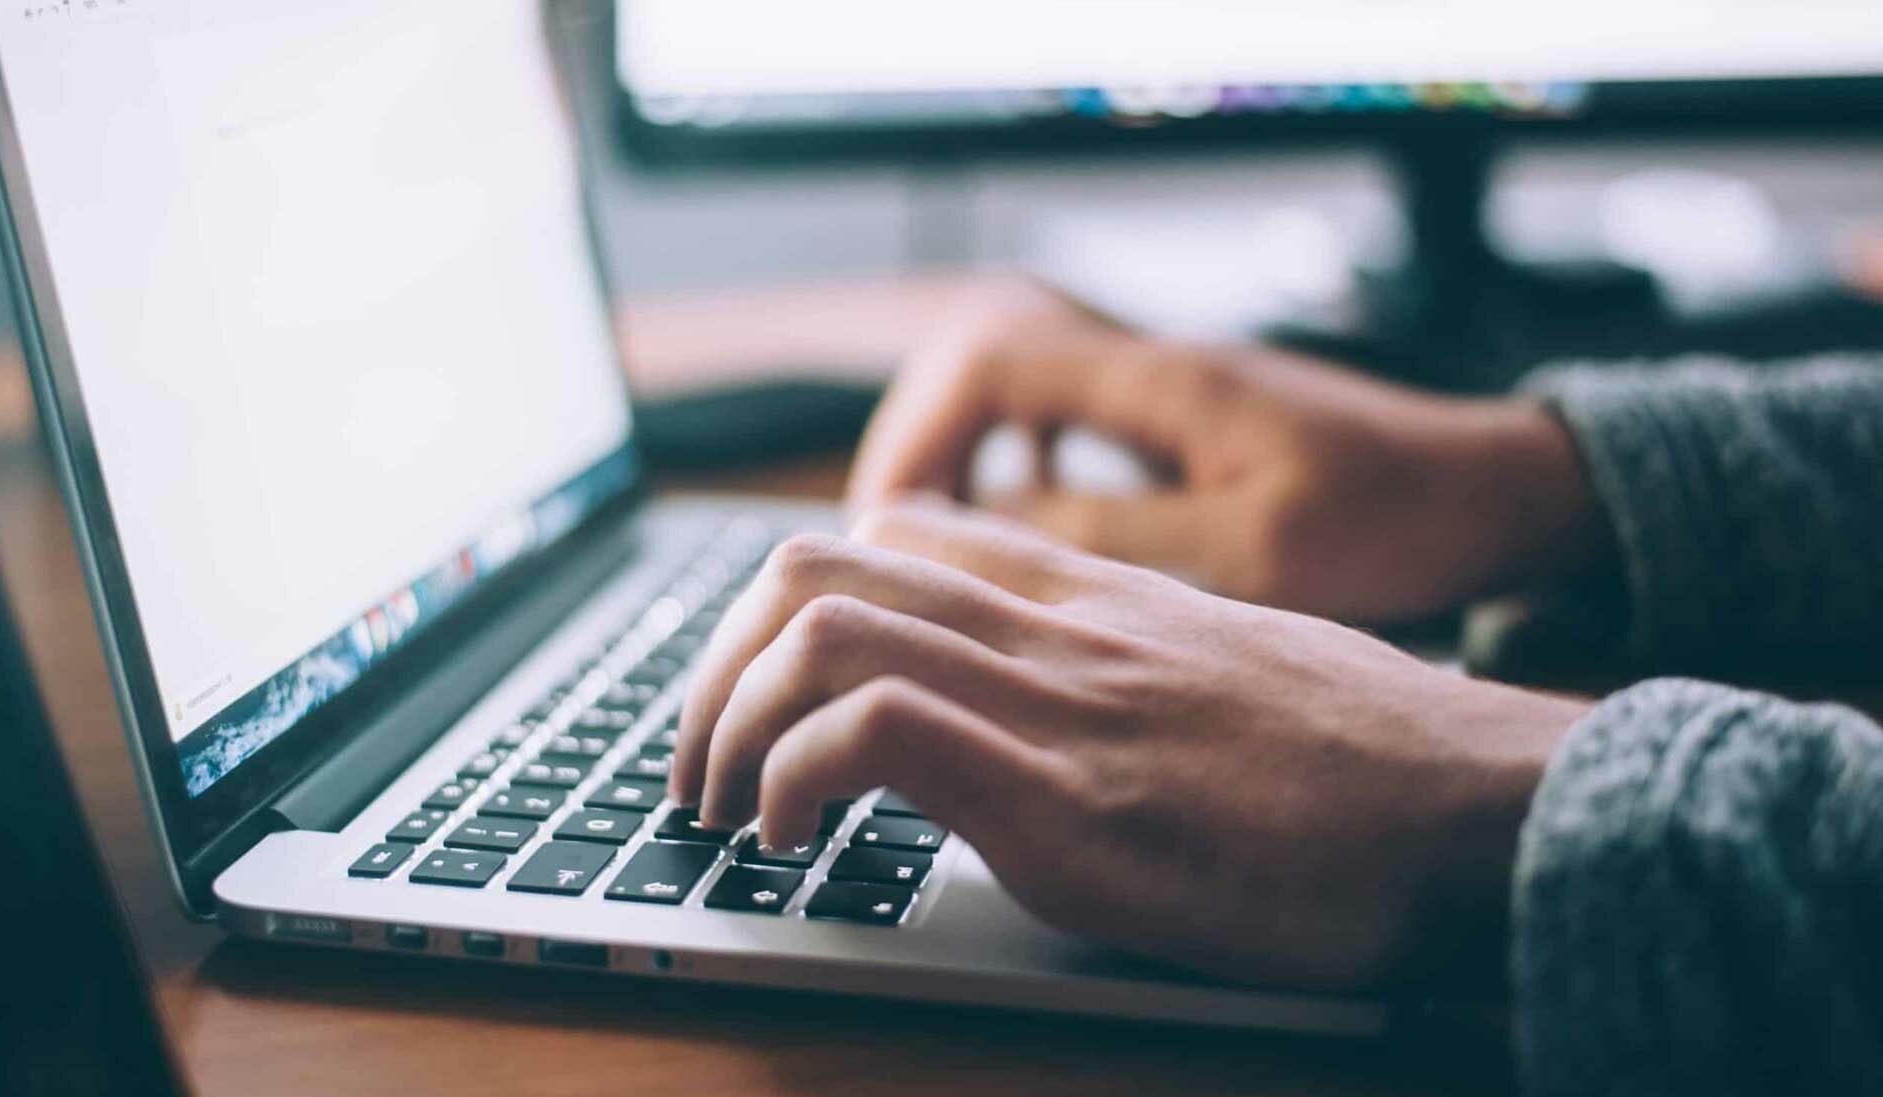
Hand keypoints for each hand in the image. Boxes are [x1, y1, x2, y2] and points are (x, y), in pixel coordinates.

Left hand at [672, 501, 1589, 988]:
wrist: (1486, 808)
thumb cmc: (1373, 760)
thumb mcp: (1230, 671)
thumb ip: (1124, 662)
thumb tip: (1053, 708)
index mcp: (1092, 595)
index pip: (894, 533)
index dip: (790, 603)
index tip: (764, 690)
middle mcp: (1057, 626)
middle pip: (817, 564)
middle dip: (715, 664)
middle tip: (700, 760)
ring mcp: (1058, 703)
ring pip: (819, 626)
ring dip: (725, 721)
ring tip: (722, 808)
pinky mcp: (1069, 800)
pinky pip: (873, 731)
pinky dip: (791, 779)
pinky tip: (792, 842)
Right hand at [847, 278, 1607, 622]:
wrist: (1494, 493)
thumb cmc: (1396, 520)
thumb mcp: (1251, 551)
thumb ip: (1112, 538)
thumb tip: (980, 532)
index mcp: (1161, 382)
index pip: (988, 360)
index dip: (917, 435)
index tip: (887, 525)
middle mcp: (1152, 369)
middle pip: (981, 366)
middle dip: (920, 448)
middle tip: (890, 547)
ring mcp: (1167, 393)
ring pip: (1018, 396)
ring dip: (964, 462)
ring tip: (935, 551)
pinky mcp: (1185, 427)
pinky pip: (1066, 428)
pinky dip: (1020, 473)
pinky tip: (1024, 537)